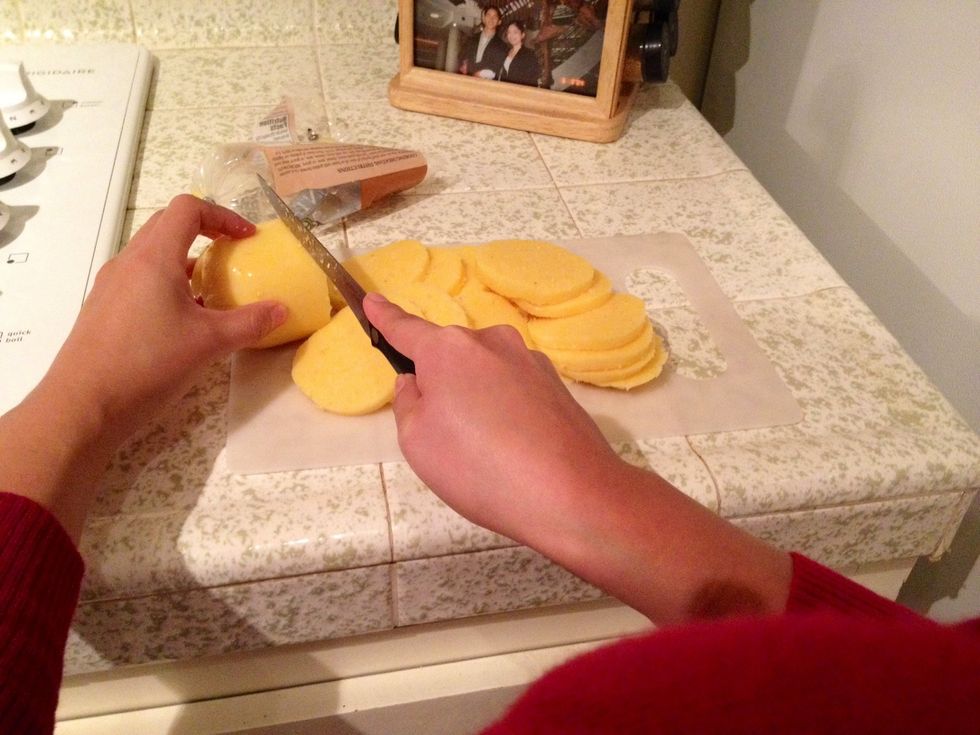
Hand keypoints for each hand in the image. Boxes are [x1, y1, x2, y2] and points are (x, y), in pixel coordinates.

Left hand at [48, 194, 285, 445]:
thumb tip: (282, 310)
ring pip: (152, 255)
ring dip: (185, 261)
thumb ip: (249, 323)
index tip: (247, 239)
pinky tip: (183, 321)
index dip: (222, 216)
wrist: (84, 405)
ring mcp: (111, 285)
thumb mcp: (209, 344)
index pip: (188, 209)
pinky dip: (167, 284)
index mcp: (154, 258)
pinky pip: (140, 280)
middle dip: (204, 232)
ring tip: (212, 292)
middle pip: (167, 225)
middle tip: (233, 256)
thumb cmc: (148, 364)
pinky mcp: (104, 308)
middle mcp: (128, 262)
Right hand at [363, 293, 621, 544]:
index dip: (385, 317)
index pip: (406, 328)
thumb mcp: (417, 441)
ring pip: (484, 373)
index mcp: (448, 348)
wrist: (570, 493)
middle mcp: (491, 342)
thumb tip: (418, 381)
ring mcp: (529, 360)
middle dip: (439, 381)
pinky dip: (504, 411)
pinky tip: (513, 448)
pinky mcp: (556, 385)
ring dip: (475, 399)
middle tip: (442, 435)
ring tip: (483, 451)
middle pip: (449, 355)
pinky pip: (513, 390)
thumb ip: (408, 401)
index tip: (371, 302)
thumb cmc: (478, 467)